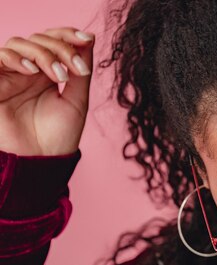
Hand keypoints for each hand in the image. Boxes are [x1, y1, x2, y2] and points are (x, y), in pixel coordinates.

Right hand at [0, 27, 94, 155]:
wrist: (41, 161)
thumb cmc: (59, 136)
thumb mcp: (76, 100)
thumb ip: (80, 71)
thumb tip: (89, 40)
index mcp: (49, 73)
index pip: (54, 41)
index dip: (68, 35)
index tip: (87, 39)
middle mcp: (28, 71)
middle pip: (39, 39)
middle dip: (60, 47)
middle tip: (76, 69)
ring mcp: (10, 76)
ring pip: (19, 43)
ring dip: (43, 53)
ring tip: (59, 75)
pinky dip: (16, 58)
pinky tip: (33, 70)